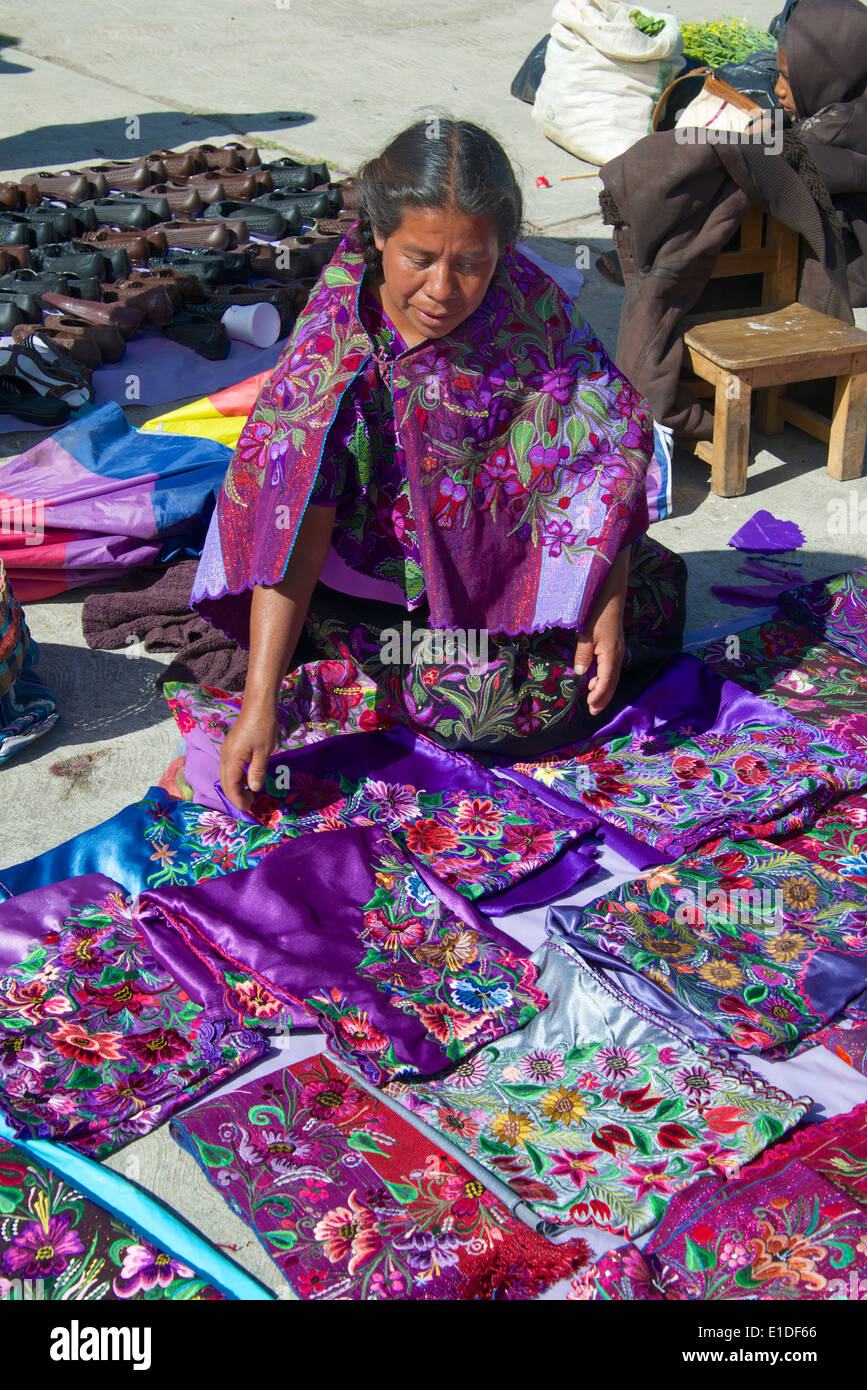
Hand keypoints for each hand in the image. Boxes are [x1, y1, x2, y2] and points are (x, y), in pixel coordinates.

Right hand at [219, 698, 278, 811]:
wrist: (258, 705)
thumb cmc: (263, 726)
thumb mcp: (264, 752)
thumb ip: (257, 771)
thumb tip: (254, 788)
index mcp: (231, 758)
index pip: (230, 785)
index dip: (238, 799)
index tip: (249, 808)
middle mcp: (224, 756)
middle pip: (225, 782)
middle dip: (235, 796)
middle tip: (250, 805)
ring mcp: (226, 751)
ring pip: (226, 775)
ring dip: (235, 787)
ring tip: (249, 796)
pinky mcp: (230, 747)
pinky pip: (229, 768)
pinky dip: (236, 778)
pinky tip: (246, 781)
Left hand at [573, 548, 628, 716]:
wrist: (611, 595)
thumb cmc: (598, 613)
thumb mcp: (587, 635)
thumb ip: (583, 655)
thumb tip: (580, 674)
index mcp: (611, 655)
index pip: (606, 682)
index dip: (599, 696)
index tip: (590, 707)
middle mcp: (617, 655)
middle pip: (612, 683)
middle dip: (603, 698)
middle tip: (593, 711)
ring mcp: (617, 651)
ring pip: (612, 676)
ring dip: (604, 690)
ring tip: (593, 700)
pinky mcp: (615, 646)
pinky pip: (611, 668)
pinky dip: (604, 679)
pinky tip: (595, 680)